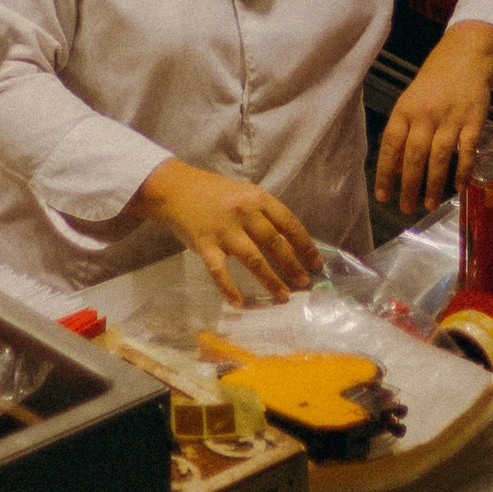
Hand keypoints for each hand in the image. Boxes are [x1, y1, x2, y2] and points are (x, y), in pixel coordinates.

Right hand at [134, 157, 320, 305]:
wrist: (175, 189)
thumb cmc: (215, 193)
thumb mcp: (245, 194)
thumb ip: (265, 215)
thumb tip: (291, 244)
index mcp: (257, 198)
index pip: (289, 223)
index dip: (305, 244)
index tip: (316, 262)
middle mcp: (244, 213)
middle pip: (274, 243)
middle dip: (293, 265)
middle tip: (305, 283)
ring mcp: (224, 230)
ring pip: (254, 259)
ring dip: (271, 280)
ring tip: (284, 296)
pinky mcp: (205, 246)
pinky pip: (220, 272)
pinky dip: (229, 289)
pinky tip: (240, 302)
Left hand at [375, 20, 492, 219]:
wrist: (464, 58)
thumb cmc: (432, 87)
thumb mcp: (410, 104)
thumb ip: (402, 136)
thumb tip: (395, 173)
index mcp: (405, 110)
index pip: (391, 144)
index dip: (385, 172)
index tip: (383, 196)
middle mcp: (426, 114)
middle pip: (414, 154)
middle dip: (410, 185)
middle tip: (407, 208)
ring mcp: (451, 117)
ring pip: (440, 155)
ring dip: (434, 183)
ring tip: (429, 204)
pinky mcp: (474, 120)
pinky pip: (467, 150)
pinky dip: (463, 170)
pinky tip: (459, 187)